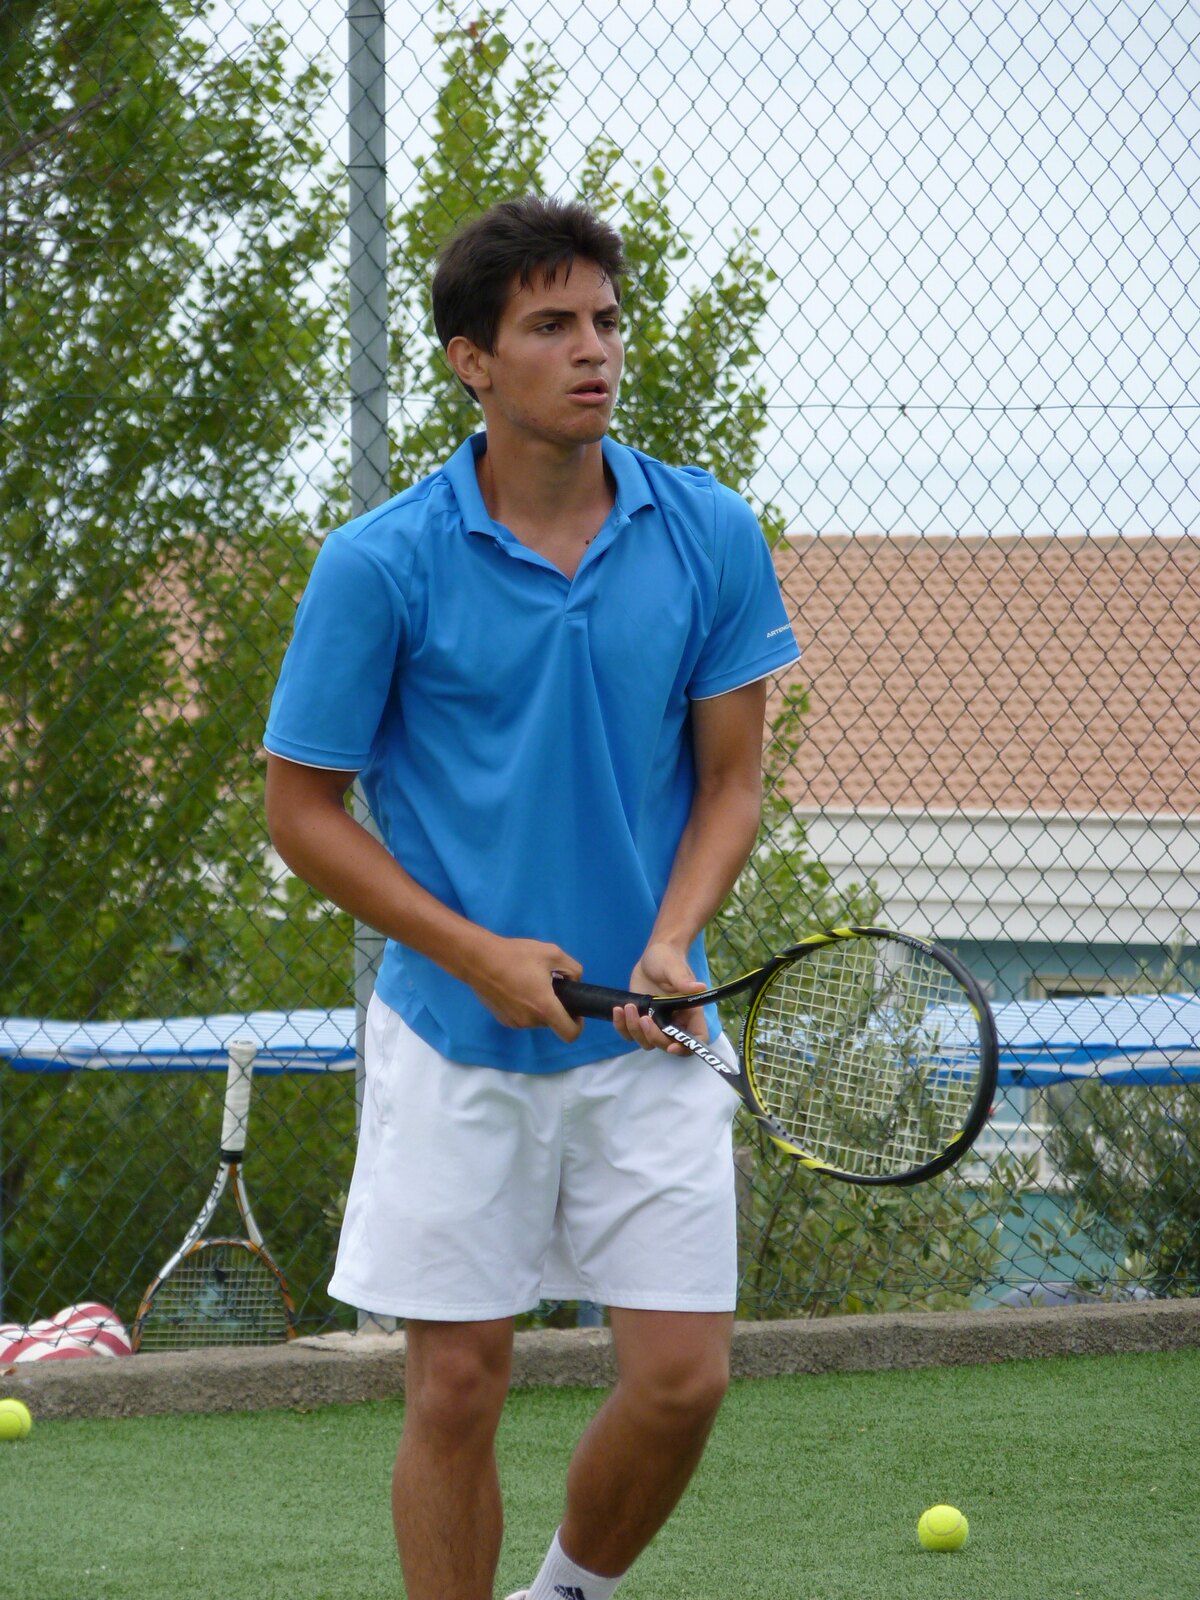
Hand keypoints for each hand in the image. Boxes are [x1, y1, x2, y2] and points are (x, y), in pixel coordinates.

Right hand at [468, 936, 583, 1042]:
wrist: (478, 960)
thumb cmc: (516, 955)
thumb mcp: (552, 953)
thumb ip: (573, 969)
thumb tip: (573, 981)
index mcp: (544, 1007)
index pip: (570, 1033)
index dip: (577, 1025)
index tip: (574, 1010)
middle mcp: (530, 1020)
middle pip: (553, 1022)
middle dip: (555, 1006)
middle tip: (548, 983)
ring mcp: (514, 1022)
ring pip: (537, 1019)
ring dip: (539, 1006)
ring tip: (529, 982)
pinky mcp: (503, 1019)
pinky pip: (523, 1017)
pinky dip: (525, 1007)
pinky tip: (516, 987)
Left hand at [612, 941, 708, 1053]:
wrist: (652, 956)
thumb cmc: (668, 959)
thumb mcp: (674, 968)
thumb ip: (683, 980)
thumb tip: (700, 987)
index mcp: (690, 1012)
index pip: (697, 1038)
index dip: (685, 1047)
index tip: (671, 1046)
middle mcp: (675, 1021)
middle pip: (668, 1044)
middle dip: (653, 1036)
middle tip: (643, 1018)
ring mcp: (657, 1022)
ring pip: (647, 1042)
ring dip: (635, 1030)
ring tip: (628, 1007)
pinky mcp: (640, 1019)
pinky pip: (630, 1033)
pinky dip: (622, 1026)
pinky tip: (618, 1010)